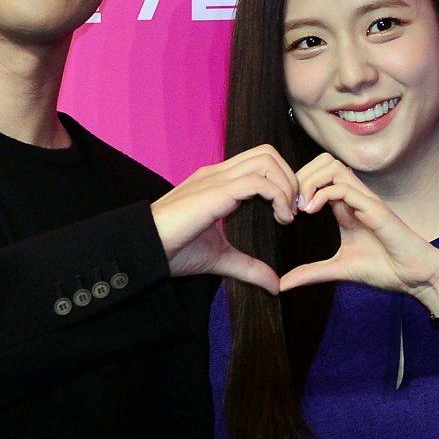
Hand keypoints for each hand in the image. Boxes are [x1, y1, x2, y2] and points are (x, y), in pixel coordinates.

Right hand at [150, 146, 297, 289]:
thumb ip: (249, 268)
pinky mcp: (216, 191)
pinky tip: (279, 219)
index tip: (287, 214)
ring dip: (286, 185)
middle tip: (292, 212)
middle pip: (268, 153)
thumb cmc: (173, 251)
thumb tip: (275, 285)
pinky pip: (259, 181)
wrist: (146, 250)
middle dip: (290, 179)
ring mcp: (217, 178)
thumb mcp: (221, 259)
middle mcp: (219, 174)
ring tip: (286, 215)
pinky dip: (278, 196)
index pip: (260, 162)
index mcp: (218, 182)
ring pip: (266, 160)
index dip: (281, 182)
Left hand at [279, 154, 438, 304]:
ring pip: (333, 166)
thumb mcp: (338, 270)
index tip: (285, 209)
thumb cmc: (385, 269)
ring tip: (300, 207)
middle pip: (323, 161)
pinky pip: (345, 188)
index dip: (298, 184)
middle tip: (289, 204)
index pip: (319, 175)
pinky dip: (323, 194)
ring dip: (310, 181)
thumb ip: (311, 273)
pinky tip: (310, 211)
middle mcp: (355, 197)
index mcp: (346, 206)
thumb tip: (282, 285)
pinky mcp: (374, 209)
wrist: (416, 277)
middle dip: (300, 177)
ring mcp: (365, 200)